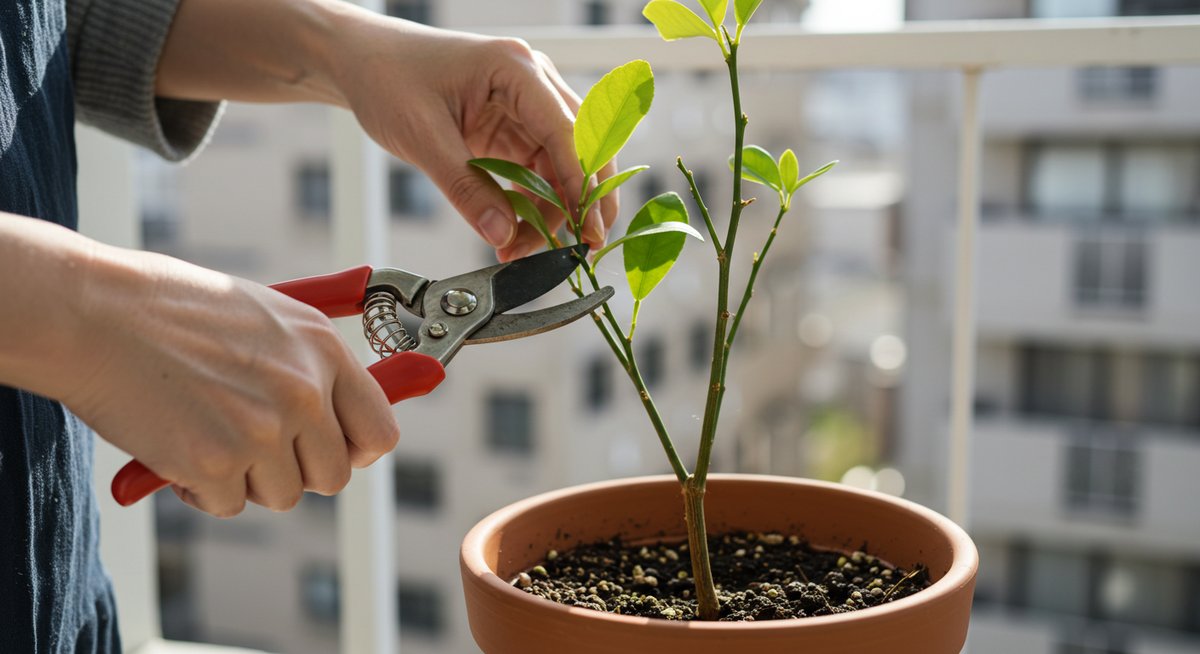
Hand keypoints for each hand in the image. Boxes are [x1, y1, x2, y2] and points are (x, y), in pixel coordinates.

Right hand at [63, 244, 398, 517]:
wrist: (94, 313)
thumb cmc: (169, 310)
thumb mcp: (263, 317)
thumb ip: (306, 365)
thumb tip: (336, 415)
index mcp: (322, 349)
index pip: (379, 430)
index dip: (357, 450)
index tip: (335, 451)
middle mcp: (304, 391)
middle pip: (333, 475)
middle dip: (297, 471)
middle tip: (257, 448)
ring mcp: (262, 430)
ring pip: (281, 494)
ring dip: (247, 479)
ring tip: (207, 432)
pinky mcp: (215, 463)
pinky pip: (227, 504)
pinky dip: (201, 488)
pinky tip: (176, 445)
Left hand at [331, 18, 618, 260]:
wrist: (362, 63)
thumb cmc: (387, 78)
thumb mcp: (422, 136)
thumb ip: (465, 187)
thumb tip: (502, 234)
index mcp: (515, 69)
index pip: (566, 132)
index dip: (581, 184)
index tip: (586, 229)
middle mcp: (531, 83)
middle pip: (578, 150)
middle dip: (580, 202)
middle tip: (580, 250)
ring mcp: (525, 106)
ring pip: (560, 168)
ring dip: (551, 211)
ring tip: (522, 249)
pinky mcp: (513, 128)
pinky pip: (537, 172)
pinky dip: (532, 205)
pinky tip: (517, 232)